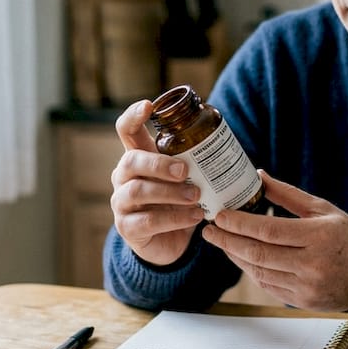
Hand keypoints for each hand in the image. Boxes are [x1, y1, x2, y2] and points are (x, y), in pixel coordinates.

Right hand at [109, 100, 204, 265]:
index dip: (133, 115)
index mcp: (137, 157)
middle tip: (186, 170)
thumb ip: (194, 160)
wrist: (170, 242)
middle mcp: (124, 177)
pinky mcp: (128, 228)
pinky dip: (175, 218)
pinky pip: (148, 221)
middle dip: (160, 164)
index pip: (126, 130)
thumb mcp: (185, 178)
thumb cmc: (178, 202)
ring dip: (170, 192)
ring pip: (138, 191)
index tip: (149, 105)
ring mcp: (122, 203)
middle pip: (131, 160)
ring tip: (196, 196)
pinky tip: (195, 216)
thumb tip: (225, 141)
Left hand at [203, 171, 347, 310]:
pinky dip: (251, 271)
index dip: (239, 224)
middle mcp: (312, 264)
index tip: (219, 215)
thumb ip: (287, 195)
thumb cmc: (347, 236)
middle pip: (259, 253)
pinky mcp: (303, 301)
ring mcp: (307, 286)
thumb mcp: (322, 208)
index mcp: (319, 236)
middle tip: (209, 230)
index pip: (269, 230)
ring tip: (221, 242)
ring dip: (236, 256)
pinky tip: (241, 258)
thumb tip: (258, 176)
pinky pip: (268, 286)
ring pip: (259, 272)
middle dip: (228, 241)